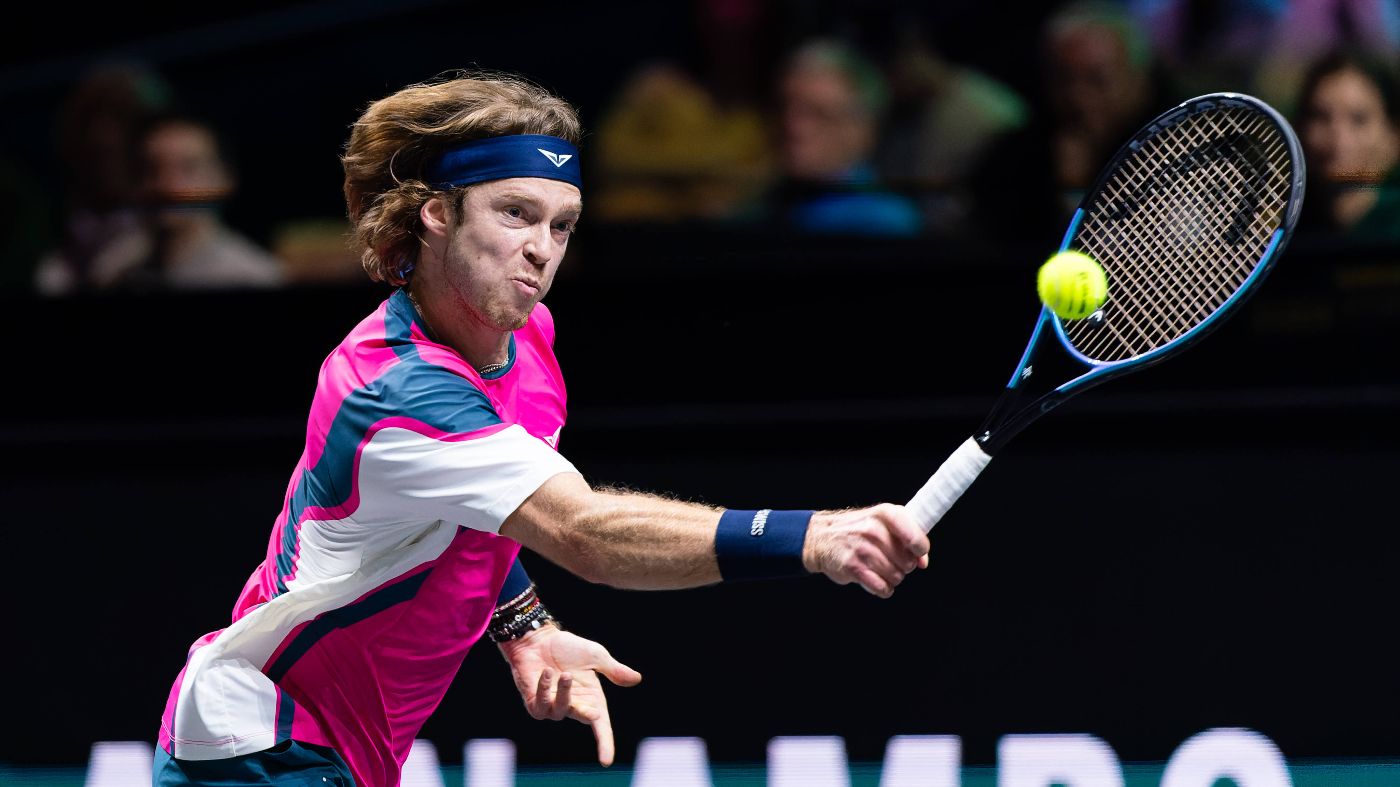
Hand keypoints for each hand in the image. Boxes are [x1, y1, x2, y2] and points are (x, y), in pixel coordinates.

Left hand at [496, 624, 642, 765]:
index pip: (601, 725)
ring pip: (559, 710)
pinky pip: (540, 705)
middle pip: (583, 718)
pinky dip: (544, 689)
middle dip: (586, 713)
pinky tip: (546, 672)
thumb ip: (614, 670)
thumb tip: (637, 679)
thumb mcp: (596, 656)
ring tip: (565, 674)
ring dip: (563, 693)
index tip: (606, 761)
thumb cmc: (568, 647)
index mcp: (592, 698)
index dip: (605, 743)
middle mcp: (573, 704)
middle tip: (592, 710)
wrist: (539, 638)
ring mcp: (552, 705)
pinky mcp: (534, 701)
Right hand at [802, 503, 929, 597]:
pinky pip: (882, 587)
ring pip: (896, 576)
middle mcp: (874, 530)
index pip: (916, 538)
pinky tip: (875, 580)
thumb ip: (907, 537)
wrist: (821, 537)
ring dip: (891, 577)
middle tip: (890, 560)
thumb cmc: (857, 529)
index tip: (916, 553)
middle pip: (908, 563)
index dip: (920, 550)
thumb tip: (923, 562)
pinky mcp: (853, 567)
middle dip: (903, 566)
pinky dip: (882, 588)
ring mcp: (863, 549)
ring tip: (879, 568)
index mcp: (886, 514)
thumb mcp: (883, 523)